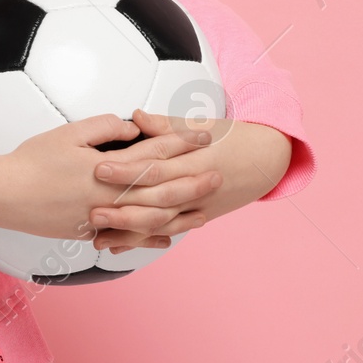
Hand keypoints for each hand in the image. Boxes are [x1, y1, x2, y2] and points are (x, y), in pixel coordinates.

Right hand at [0, 113, 195, 240]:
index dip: (180, 142)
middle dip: (193, 182)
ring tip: (202, 212)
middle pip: (162, 190)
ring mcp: (102, 218)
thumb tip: (131, 127)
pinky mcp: (90, 232)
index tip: (203, 135)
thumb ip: (102, 128)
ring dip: (180, 215)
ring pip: (151, 219)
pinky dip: (150, 237)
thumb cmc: (31, 161)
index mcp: (107, 169)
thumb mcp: (66, 134)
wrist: (4, 195)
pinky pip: (128, 237)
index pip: (153, 153)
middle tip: (218, 176)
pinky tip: (166, 236)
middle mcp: (110, 197)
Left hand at [90, 111, 292, 252]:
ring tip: (98, 237)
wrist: (269, 158)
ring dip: (130, 232)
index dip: (128, 170)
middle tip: (92, 211)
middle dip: (124, 209)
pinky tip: (119, 246)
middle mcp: (199, 187)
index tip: (99, 170)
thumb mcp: (203, 125)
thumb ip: (166, 125)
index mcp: (197, 159)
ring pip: (162, 224)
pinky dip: (144, 241)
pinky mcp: (200, 217)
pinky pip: (169, 231)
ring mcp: (200, 206)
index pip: (157, 167)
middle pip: (157, 201)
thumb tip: (135, 117)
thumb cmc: (234, 138)